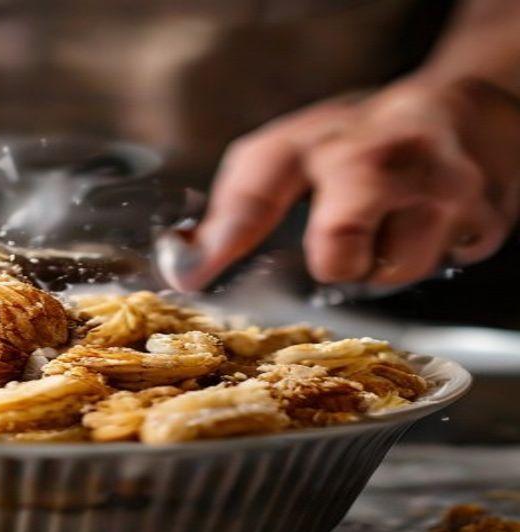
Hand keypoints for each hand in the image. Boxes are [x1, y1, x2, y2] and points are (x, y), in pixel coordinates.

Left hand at [167, 76, 519, 290]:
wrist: (465, 111)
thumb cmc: (364, 139)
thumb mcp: (295, 153)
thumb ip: (242, 205)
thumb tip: (189, 267)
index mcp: (317, 140)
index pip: (257, 188)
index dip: (223, 239)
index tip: (192, 277)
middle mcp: (378, 159)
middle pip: (339, 253)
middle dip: (334, 263)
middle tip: (342, 245)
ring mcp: (438, 189)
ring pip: (392, 274)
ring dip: (384, 264)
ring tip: (390, 225)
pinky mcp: (483, 217)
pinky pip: (443, 267)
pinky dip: (429, 256)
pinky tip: (428, 225)